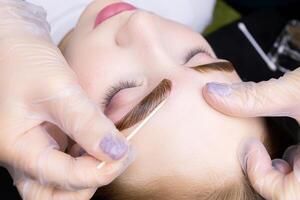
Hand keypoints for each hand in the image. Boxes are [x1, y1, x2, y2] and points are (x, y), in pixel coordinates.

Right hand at [0, 0, 133, 193]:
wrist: (12, 43)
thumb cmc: (23, 59)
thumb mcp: (57, 88)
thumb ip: (87, 122)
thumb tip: (116, 151)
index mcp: (18, 148)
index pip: (64, 179)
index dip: (100, 172)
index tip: (126, 154)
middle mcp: (23, 157)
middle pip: (56, 194)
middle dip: (90, 182)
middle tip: (115, 158)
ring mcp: (33, 150)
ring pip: (60, 184)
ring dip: (89, 175)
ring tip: (109, 152)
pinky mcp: (45, 140)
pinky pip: (65, 163)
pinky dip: (86, 160)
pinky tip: (100, 144)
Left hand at [202, 67, 299, 198]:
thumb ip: (255, 96)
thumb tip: (212, 95)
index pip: (286, 196)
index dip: (260, 174)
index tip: (251, 146)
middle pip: (292, 193)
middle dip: (273, 175)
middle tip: (261, 151)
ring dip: (289, 170)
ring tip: (283, 149)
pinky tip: (298, 146)